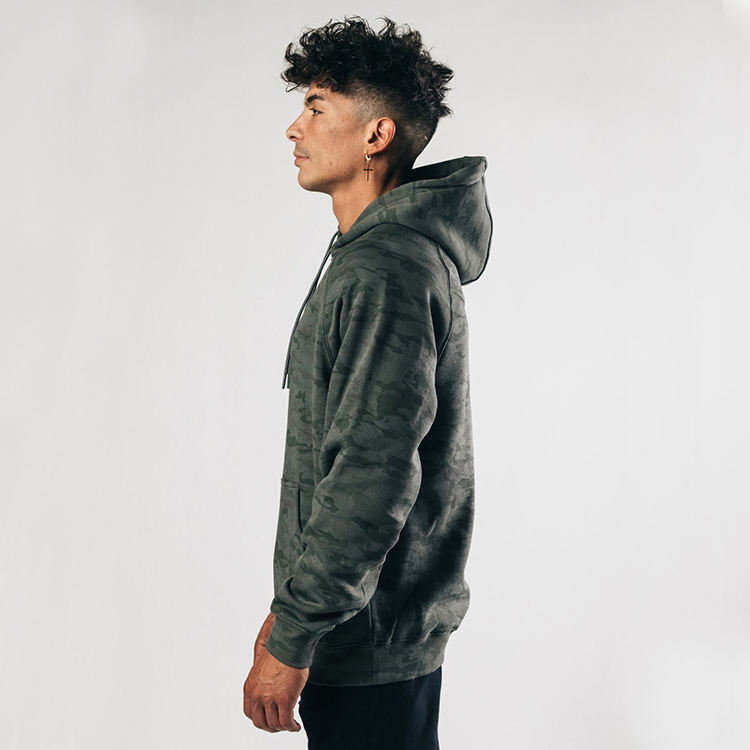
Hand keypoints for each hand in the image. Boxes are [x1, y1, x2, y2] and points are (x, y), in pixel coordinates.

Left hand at [243, 612, 308, 732]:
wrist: (288, 643)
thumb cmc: (280, 651)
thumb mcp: (263, 669)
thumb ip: (263, 682)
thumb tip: (270, 690)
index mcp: (250, 687)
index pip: (250, 713)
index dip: (260, 718)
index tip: (269, 718)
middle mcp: (256, 695)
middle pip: (260, 722)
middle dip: (270, 727)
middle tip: (280, 726)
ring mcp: (270, 698)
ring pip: (274, 724)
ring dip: (283, 728)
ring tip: (290, 725)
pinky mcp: (284, 699)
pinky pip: (286, 722)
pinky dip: (291, 727)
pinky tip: (296, 726)